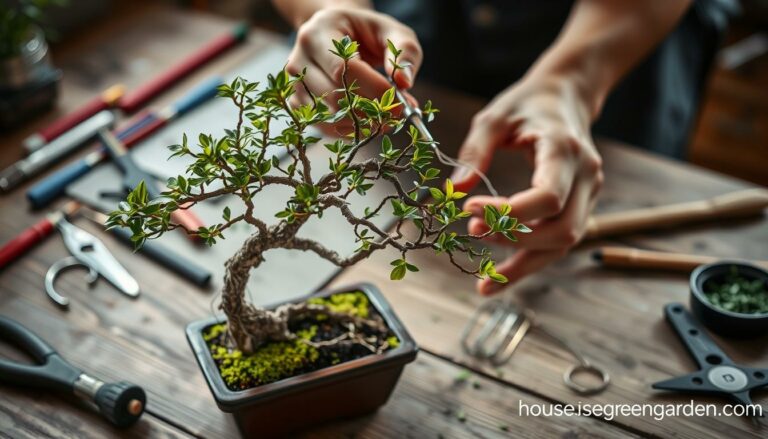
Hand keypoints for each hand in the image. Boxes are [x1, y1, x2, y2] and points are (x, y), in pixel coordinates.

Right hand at [285, 8, 421, 130]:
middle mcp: (299, 58)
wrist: (339, 36)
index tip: (399, 102)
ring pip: (327, 116)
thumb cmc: (367, 33)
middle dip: (370, 110)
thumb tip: (403, 82)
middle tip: (396, 115)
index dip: (373, 89)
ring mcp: (294, 84)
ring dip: (361, 124)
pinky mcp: (297, 104)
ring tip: (384, 119)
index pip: (342, 68)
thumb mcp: (392, 32)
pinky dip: (349, 130)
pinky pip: (323, 126)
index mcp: (318, 32)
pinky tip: (367, 122)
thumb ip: (404, 52)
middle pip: (333, 95)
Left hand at [451, 73, 603, 294]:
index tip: (469, 209)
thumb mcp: (494, 117)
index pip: (548, 198)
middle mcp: (586, 176)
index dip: (509, 213)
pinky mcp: (581, 205)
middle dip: (515, 241)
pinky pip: (558, 241)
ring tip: (486, 282)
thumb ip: (474, 151)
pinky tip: (501, 275)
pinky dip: (530, 260)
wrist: (565, 97)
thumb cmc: (527, 105)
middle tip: (471, 231)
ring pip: (563, 244)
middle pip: (562, 230)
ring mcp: (589, 193)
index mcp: (564, 150)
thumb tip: (455, 191)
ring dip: (524, 265)